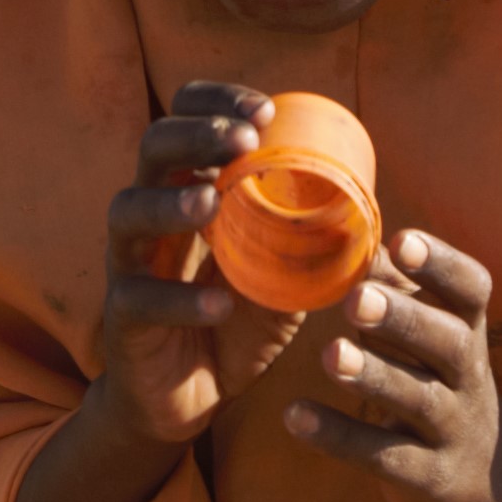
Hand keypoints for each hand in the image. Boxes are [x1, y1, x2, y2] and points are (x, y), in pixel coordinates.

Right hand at [8, 86, 298, 501]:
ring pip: (128, 213)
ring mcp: (129, 265)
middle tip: (242, 139)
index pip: (186, 121)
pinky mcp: (124, 320)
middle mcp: (150, 217)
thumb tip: (377, 214)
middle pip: (153, 149)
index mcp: (186, 190)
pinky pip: (139, 299)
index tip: (264, 110)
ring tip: (212, 203)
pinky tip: (217, 303)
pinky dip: (180, 299)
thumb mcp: (278, 275)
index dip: (217, 103)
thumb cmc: (233, 323)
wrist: (186, 399)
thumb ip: (310, 243)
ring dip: (171, 202)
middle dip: (196, 134)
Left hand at [282, 228, 501, 501]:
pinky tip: (294, 416)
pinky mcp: (428, 475)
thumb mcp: (431, 334)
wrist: (491, 478)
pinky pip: (382, 456)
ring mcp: (452, 428)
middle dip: (403, 319)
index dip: (442, 265)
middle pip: (447, 342)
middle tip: (357, 299)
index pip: (472, 291)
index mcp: (469, 329)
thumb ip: (393, 288)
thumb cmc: (440, 379)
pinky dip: (338, 437)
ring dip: (374, 375)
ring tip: (330, 355)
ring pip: (418, 399)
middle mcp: (469, 375)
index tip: (402, 242)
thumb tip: (348, 238)